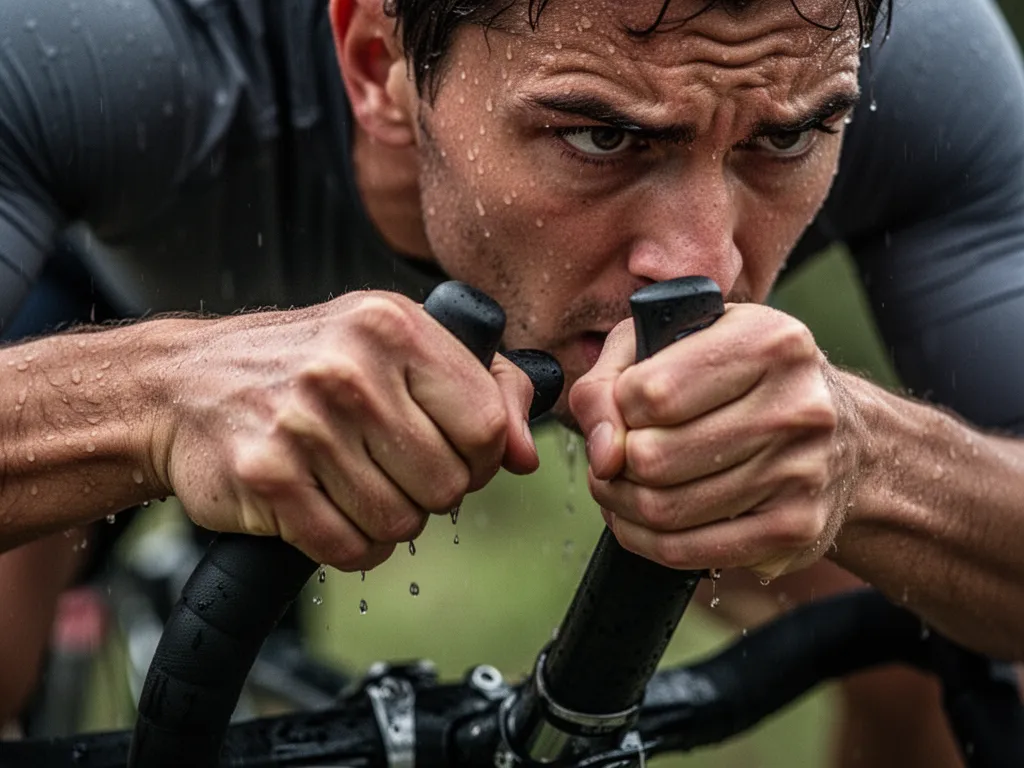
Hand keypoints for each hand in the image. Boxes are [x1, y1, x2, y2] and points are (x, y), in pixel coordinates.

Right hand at [151, 291, 536, 570]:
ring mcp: (302, 426)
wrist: (185, 384)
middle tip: (392, 466)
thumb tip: (524, 454)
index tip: (450, 450)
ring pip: (401, 522)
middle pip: (448, 483)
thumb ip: (484, 386)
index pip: (484, 425)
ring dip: (387, 518)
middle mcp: (348, 370)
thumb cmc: (304, 362)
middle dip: (430, 489)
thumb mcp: (397, 344)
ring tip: (356, 482)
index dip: (478, 455)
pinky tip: (330, 508)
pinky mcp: (266, 479)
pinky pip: (349, 548)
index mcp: (393, 327)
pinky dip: (351, 543)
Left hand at [569, 304, 862, 578]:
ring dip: (623, 504)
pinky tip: (643, 520)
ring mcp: (801, 471)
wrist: (843, 435)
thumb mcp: (671, 344)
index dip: (617, 409)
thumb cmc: (739, 379)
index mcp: (768, 341)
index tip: (626, 412)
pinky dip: (646, 540)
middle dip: (616, 464)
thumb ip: (610, 379)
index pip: (649, 393)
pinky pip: (687, 551)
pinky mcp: (795, 528)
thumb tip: (601, 452)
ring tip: (623, 487)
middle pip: (653, 458)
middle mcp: (796, 404)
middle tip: (615, 460)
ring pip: (664, 509)